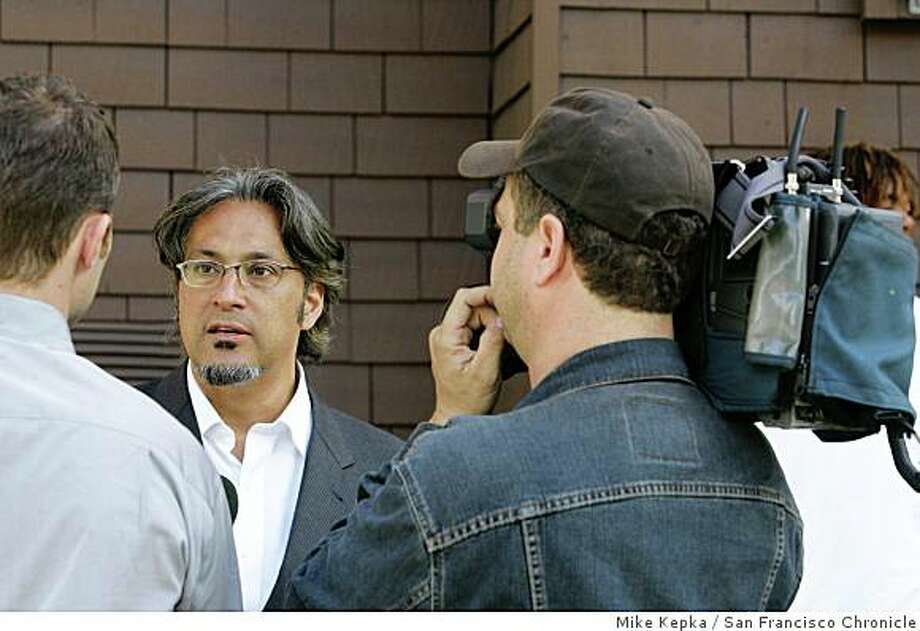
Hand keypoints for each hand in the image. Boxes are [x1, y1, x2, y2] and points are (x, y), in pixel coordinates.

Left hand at [428, 286, 504, 423]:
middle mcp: (443, 332)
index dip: (487, 293)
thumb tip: (502, 317)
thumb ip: (493, 343)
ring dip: (495, 329)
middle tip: (509, 341)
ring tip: (503, 352)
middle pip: (475, 308)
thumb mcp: (485, 373)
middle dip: (496, 318)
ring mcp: (449, 337)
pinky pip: (478, 328)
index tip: (509, 299)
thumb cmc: (468, 400)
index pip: (465, 298)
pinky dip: (492, 336)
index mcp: (445, 337)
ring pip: (479, 317)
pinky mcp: (457, 343)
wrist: (456, 416)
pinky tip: (498, 353)